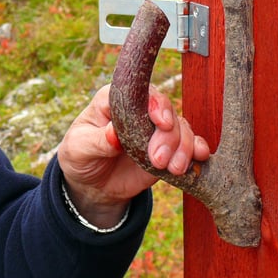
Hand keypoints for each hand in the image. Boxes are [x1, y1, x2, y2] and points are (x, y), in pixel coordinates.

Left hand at [56, 84, 209, 228]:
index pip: (138, 93)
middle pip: (165, 111)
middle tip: (159, 159)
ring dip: (182, 147)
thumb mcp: (79, 148)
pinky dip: (196, 149)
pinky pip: (189, 143)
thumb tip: (114, 135)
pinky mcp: (168, 148)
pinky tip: (198, 158)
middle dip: (168, 136)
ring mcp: (155, 129)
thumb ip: (98, 141)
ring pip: (180, 127)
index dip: (154, 104)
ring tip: (173, 168)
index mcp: (113, 100)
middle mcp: (139, 110)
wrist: (91, 185)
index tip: (160, 122)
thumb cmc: (80, 157)